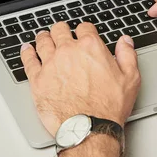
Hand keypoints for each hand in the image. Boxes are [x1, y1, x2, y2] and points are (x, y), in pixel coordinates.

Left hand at [21, 22, 140, 136]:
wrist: (88, 128)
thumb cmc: (108, 107)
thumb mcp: (130, 79)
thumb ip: (127, 55)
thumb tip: (125, 41)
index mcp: (90, 47)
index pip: (84, 27)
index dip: (84, 29)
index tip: (83, 33)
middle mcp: (68, 51)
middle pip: (60, 30)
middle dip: (61, 30)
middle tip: (60, 32)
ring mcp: (50, 63)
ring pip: (43, 41)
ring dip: (44, 37)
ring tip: (43, 37)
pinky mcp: (37, 79)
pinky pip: (28, 60)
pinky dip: (26, 52)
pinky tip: (26, 50)